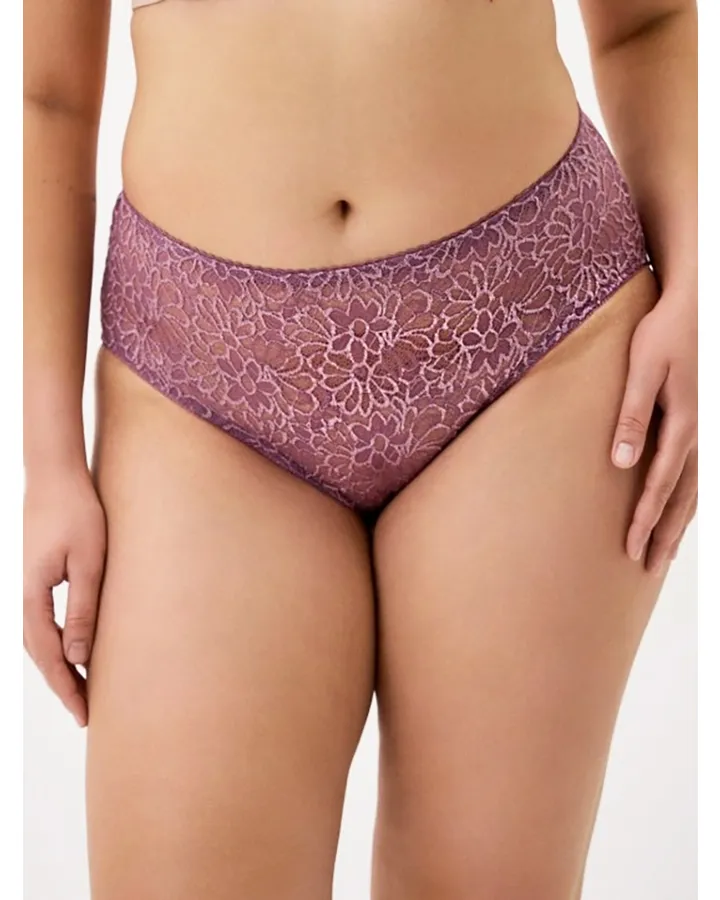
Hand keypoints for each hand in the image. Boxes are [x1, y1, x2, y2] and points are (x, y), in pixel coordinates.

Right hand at [23, 466, 106, 725]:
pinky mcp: (38, 574)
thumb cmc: (77, 512)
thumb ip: (83, 609)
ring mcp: (29, 584)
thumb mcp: (89, 562)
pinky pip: (43, 619)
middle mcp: (25, 594)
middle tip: (85, 713)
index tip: (84, 713)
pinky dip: (56, 641)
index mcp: (34, 595)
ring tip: (80, 689)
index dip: (66, 686)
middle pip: (40, 652)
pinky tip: (73, 647)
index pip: (49, 655)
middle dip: (61, 684)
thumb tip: (78, 658)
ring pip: (39, 638)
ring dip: (57, 665)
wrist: (55, 474)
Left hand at [612, 286, 697, 573]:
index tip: (631, 547)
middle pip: (684, 497)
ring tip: (664, 550)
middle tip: (648, 565)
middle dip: (665, 532)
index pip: (659, 485)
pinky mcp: (706, 420)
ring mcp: (709, 428)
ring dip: (680, 521)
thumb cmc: (666, 332)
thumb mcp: (644, 370)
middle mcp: (702, 433)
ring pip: (697, 488)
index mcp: (685, 425)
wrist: (700, 304)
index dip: (645, 519)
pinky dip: (691, 497)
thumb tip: (621, 462)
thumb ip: (632, 416)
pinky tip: (682, 508)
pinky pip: (701, 470)